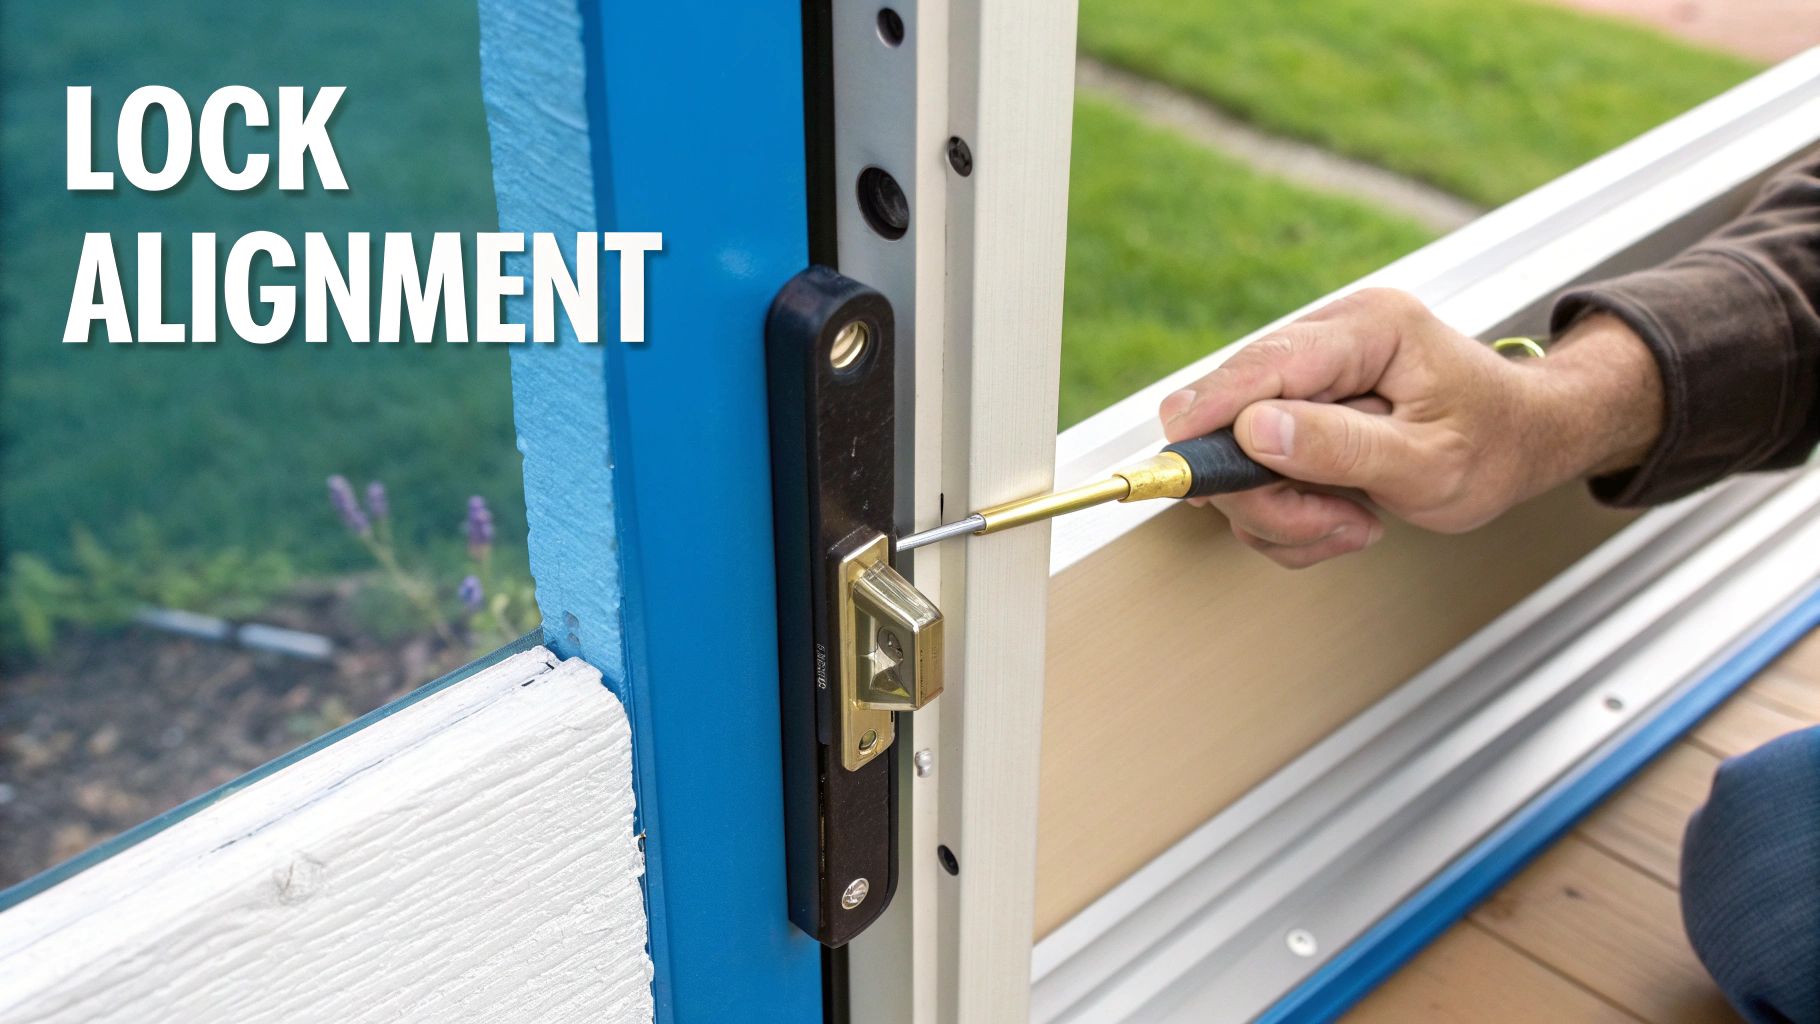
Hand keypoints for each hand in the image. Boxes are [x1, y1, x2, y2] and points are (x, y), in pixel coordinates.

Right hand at [1157, 288, 1662, 567]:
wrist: (1525, 440)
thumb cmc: (1496, 444)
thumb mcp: (1428, 462)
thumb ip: (1340, 444)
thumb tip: (1252, 428)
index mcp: (1367, 329)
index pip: (1263, 366)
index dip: (1209, 414)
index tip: (1175, 464)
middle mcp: (1330, 339)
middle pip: (1236, 416)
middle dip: (1270, 491)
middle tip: (1332, 525)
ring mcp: (1311, 375)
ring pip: (1241, 453)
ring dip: (1287, 510)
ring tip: (1356, 521)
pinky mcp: (1300, 409)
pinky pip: (1260, 469)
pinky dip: (1293, 512)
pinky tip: (1346, 513)